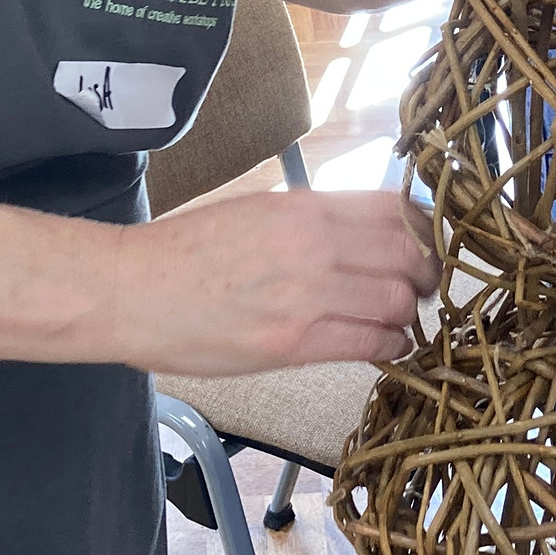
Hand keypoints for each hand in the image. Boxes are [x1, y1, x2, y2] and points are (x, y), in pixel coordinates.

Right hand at [117, 189, 438, 373]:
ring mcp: (306, 295)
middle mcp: (313, 244)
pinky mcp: (292, 343)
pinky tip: (388, 347)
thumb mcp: (256, 210)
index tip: (425, 246)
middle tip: (422, 287)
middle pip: (409, 255)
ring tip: (402, 320)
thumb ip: (310, 218)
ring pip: (397, 301)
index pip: (395, 209)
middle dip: (426, 274)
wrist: (129, 289)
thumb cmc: (184, 251)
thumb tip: (358, 231)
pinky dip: (390, 346)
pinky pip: (367, 343)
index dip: (424, 231)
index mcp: (305, 207)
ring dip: (408, 314)